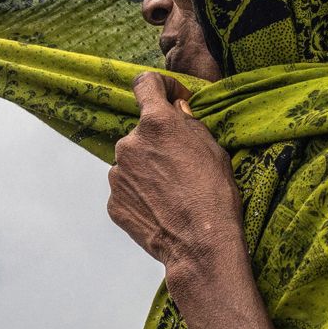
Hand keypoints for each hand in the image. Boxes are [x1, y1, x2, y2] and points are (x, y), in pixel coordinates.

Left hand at [108, 73, 245, 280]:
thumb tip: (176, 110)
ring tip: (172, 192)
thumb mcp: (212, 148)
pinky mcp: (113, 201)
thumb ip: (189, 123)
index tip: (172, 98)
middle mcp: (129, 143)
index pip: (145, 83)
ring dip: (147, 169)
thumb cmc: (214, 194)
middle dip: (158, 141)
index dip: (161, 86)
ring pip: (132, 162)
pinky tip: (161, 208)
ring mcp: (117, 173)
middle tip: (181, 164)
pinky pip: (126, 188)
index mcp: (156, 123)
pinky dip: (140, 193)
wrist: (200, 244)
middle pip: (141, 132)